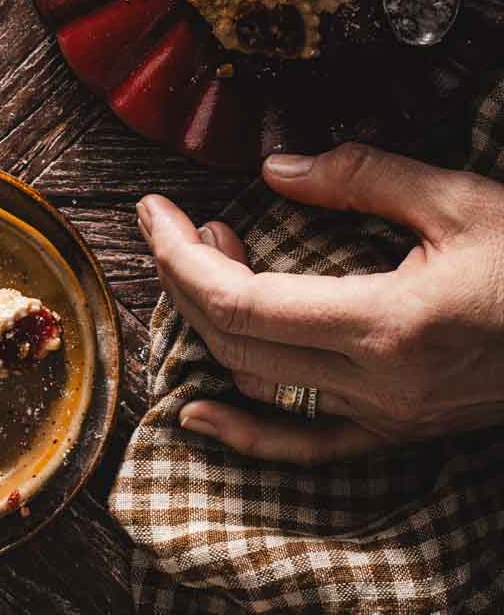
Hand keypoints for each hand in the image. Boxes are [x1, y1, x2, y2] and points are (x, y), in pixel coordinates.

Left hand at [136, 143, 503, 463]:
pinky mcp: (401, 433)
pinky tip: (198, 413)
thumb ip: (363, 177)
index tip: (151, 211)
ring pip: (259, 384)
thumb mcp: (462, 200)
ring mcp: (388, 418)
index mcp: (388, 324)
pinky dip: (246, 431)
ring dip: (214, 324)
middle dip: (185, 276)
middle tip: (181, 220)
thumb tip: (279, 169)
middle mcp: (379, 385)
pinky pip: (307, 445)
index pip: (240, 300)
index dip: (178, 254)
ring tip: (216, 257)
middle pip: (234, 341)